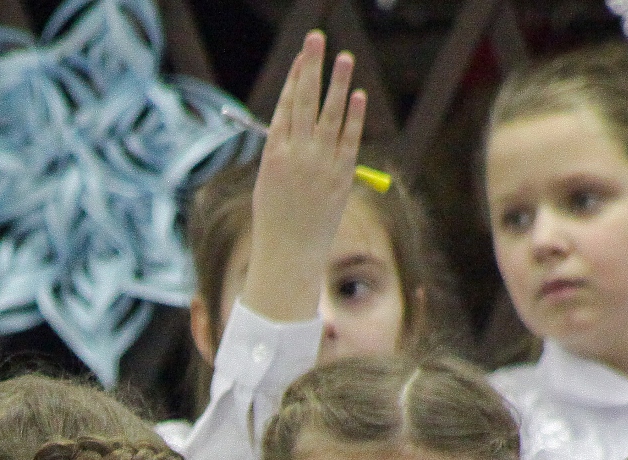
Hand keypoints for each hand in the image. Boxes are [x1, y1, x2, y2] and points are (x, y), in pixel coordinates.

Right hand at [240, 30, 368, 324]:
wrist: (289, 252)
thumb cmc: (276, 219)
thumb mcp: (270, 181)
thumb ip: (284, 152)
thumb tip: (298, 126)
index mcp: (274, 155)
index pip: (286, 107)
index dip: (294, 79)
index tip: (301, 57)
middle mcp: (297, 155)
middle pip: (305, 102)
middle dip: (310, 68)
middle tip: (316, 39)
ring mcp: (321, 164)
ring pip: (330, 114)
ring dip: (337, 83)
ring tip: (343, 57)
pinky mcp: (341, 174)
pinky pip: (349, 138)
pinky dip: (353, 115)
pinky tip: (356, 95)